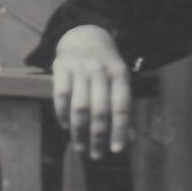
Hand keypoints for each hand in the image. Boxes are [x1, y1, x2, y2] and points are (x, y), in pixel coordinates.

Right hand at [51, 24, 131, 158]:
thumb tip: (130, 138)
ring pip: (79, 106)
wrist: (85, 35)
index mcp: (120, 74)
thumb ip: (124, 107)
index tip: (116, 150)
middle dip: (98, 136)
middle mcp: (101, 70)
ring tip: (80, 147)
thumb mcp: (120, 81)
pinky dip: (63, 114)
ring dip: (79, 131)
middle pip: (99, 110)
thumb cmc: (107, 67)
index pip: (121, 107)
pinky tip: (67, 127)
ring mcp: (80, 68)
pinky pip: (61, 96)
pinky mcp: (61, 67)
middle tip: (96, 155)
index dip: (119, 130)